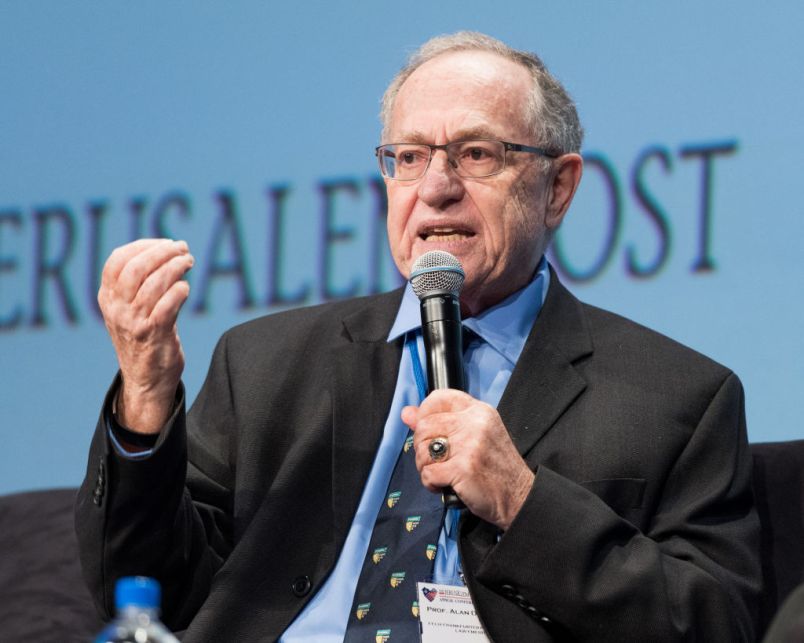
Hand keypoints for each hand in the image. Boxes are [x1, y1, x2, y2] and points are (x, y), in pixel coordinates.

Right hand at [98, 239, 193, 432]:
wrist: (145, 381)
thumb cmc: (143, 338)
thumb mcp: (129, 309)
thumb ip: (138, 284)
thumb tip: (165, 251)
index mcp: (107, 298)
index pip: (117, 261)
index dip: (142, 246)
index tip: (166, 243)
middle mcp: (117, 309)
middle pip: (136, 267)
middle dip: (162, 252)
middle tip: (182, 249)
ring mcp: (134, 322)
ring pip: (154, 283)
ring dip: (176, 267)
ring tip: (189, 262)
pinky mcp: (154, 335)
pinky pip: (168, 305)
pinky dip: (179, 291)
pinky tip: (186, 288)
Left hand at [402, 389, 534, 529]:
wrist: (519, 496)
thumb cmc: (496, 468)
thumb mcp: (476, 435)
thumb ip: (442, 421)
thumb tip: (407, 413)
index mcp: (479, 411)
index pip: (439, 397)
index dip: (424, 413)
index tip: (427, 429)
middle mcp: (474, 423)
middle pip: (424, 426)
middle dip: (422, 447)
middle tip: (436, 460)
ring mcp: (469, 445)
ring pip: (423, 450)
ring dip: (425, 467)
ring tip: (441, 473)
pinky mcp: (463, 468)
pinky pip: (428, 473)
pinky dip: (431, 483)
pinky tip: (444, 485)